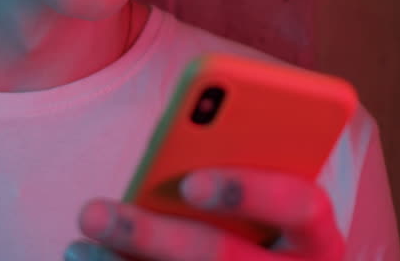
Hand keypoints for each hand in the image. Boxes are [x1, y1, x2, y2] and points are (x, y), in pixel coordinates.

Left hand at [64, 167, 344, 259]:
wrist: (256, 257)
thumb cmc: (252, 213)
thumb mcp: (254, 187)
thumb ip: (227, 162)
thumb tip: (172, 149)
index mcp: (319, 235)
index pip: (301, 205)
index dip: (248, 192)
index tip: (189, 182)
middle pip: (226, 259)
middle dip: (153, 236)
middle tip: (92, 210)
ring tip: (80, 239)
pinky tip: (82, 257)